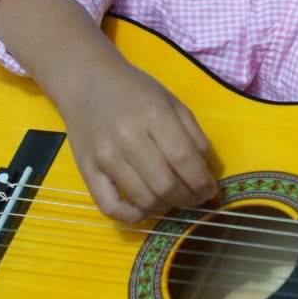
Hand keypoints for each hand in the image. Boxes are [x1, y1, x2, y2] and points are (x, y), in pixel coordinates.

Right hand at [0, 0, 217, 222]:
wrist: (87, 82)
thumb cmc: (136, 92)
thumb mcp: (173, 103)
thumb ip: (194, 135)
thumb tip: (206, 172)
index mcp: (154, 116)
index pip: (185, 160)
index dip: (202, 182)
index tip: (211, 191)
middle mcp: (128, 138)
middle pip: (166, 184)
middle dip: (188, 199)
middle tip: (196, 199)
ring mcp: (105, 156)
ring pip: (143, 198)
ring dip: (166, 207)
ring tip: (175, 201)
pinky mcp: (86, 170)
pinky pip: (109, 206)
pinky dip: (132, 216)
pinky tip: (145, 210)